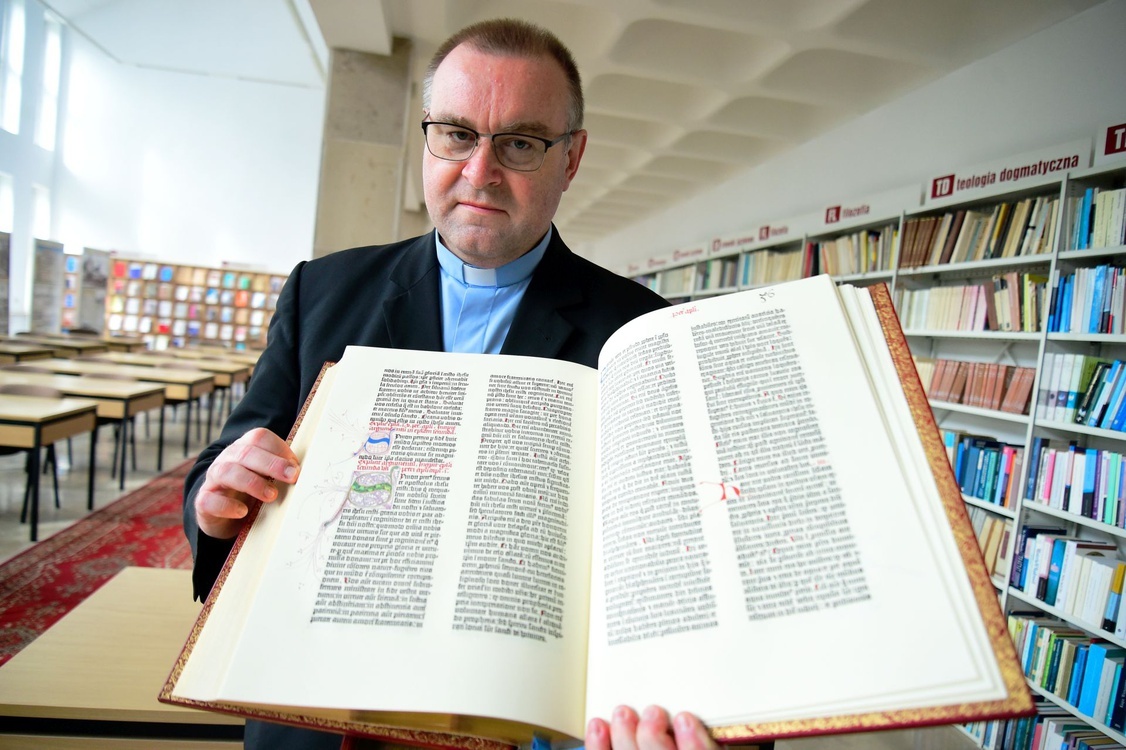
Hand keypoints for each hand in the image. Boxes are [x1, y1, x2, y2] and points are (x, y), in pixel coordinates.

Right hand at [194, 427, 299, 538]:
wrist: (222, 515)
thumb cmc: (251, 492)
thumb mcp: (268, 479)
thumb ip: (282, 472)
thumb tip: (308, 474)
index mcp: (245, 448)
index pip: (259, 437)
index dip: (279, 449)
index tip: (296, 467)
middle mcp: (227, 459)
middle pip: (246, 452)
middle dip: (272, 464)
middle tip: (292, 477)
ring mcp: (213, 479)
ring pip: (227, 472)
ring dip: (252, 482)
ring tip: (271, 496)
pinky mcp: (203, 501)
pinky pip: (209, 499)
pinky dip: (226, 505)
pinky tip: (242, 512)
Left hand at [586, 706, 716, 749]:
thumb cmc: (679, 738)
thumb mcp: (706, 735)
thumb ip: (708, 730)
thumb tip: (701, 703)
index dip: (694, 743)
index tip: (685, 718)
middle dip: (652, 736)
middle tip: (652, 710)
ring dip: (624, 736)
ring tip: (623, 712)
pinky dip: (598, 744)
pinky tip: (598, 725)